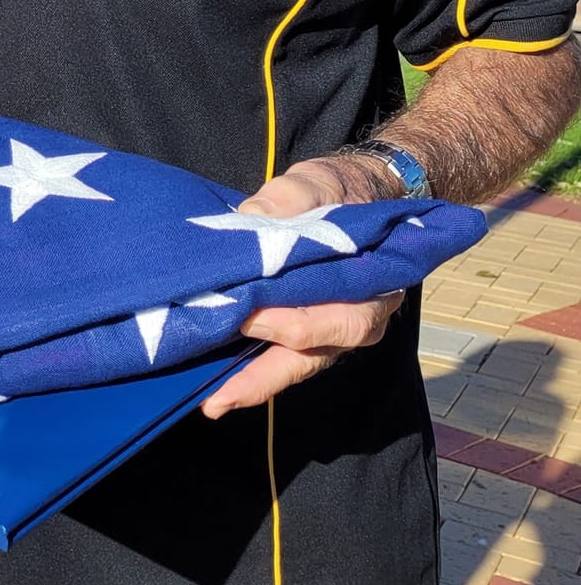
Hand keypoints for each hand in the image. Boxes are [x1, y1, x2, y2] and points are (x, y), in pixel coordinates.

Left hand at [201, 157, 405, 418]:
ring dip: (255, 383)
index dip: (293, 323)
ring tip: (212, 402)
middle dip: (266, 374)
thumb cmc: (337, 191)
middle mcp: (356, 316)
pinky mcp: (304, 328)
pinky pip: (282, 355)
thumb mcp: (317, 182)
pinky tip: (216, 382)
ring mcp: (330, 328)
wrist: (352, 193)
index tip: (247, 317)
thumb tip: (252, 217)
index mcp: (371, 284)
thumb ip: (291, 198)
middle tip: (220, 392)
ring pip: (296, 364)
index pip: (338, 318)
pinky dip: (252, 369)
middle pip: (314, 354)